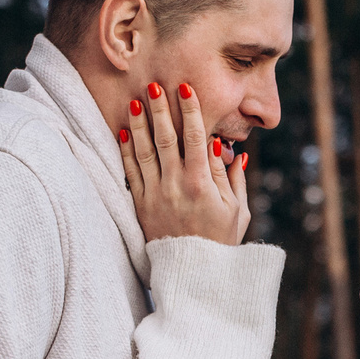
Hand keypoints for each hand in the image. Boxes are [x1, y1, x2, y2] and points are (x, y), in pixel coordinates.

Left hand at [118, 80, 249, 245]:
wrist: (192, 274)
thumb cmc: (220, 242)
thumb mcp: (237, 211)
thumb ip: (233, 178)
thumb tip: (230, 149)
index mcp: (203, 184)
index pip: (195, 138)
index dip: (190, 110)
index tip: (185, 88)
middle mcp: (176, 186)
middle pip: (165, 138)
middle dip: (160, 109)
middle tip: (155, 84)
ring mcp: (155, 195)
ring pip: (143, 151)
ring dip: (139, 124)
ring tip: (136, 100)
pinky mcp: (140, 205)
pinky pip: (129, 172)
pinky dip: (125, 150)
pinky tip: (122, 131)